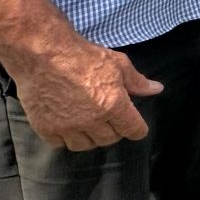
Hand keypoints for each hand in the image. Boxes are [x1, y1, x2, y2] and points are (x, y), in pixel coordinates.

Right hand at [0, 36, 161, 150]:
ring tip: (88, 121)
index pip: (134, 131)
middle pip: (110, 139)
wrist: (43, 53)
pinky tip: (67, 123)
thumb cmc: (82, 55)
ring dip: (90, 136)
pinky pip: (61, 144)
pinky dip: (65, 137)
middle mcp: (92, 120)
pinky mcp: (46, 128)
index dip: (136, 127)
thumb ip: (137, 81)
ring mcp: (67, 126)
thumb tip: (157, 89)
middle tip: (107, 115)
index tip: (132, 123)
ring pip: (85, 145)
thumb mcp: (117, 63)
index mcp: (113, 105)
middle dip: (113, 128)